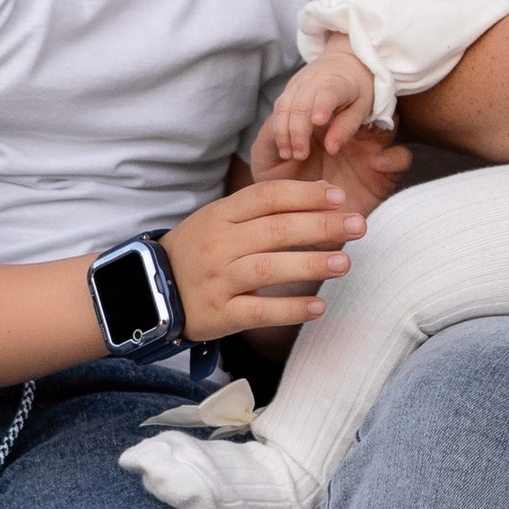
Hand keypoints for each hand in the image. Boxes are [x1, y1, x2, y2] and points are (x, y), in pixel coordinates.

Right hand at [163, 180, 364, 338]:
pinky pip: (258, 311)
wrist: (149, 290)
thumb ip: (264, 209)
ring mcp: (219, 279)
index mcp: (222, 215)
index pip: (268, 197)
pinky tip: (317, 308)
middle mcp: (220, 244)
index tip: (340, 197)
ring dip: (310, 264)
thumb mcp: (221, 220)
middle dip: (321, 225)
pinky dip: (289, 310)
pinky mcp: (220, 313)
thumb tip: (324, 196)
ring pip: (268, 269)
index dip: (306, 194)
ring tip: (344, 263)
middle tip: (359, 226)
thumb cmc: (199, 250)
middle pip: (275, 230)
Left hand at [248, 103, 408, 218]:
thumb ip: (271, 136)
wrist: (300, 227)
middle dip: (349, 110)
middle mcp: (350, 134)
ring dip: (374, 128)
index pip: (332, 100)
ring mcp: (369, 152)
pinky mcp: (385, 175)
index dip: (321, 102)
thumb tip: (281, 116)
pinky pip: (401, 158)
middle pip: (364, 107)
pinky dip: (393, 157)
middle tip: (326, 123)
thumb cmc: (283, 189)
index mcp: (324, 125)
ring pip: (389, 125)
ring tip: (348, 144)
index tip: (308, 119)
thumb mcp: (268, 161)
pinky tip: (375, 163)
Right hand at [267, 50, 377, 164]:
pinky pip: (279, 107)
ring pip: (284, 106)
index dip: (322, 106)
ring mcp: (298, 82)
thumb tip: (331, 149)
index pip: (328, 93)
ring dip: (283, 132)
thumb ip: (346, 128)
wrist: (345, 61)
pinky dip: (278, 127)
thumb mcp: (362, 108)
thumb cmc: (358, 88)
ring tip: (287, 154)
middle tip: (301, 155)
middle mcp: (314, 79)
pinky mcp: (289, 87)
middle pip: (300, 105)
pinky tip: (283, 145)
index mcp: (338, 82)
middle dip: (298, 132)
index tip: (319, 122)